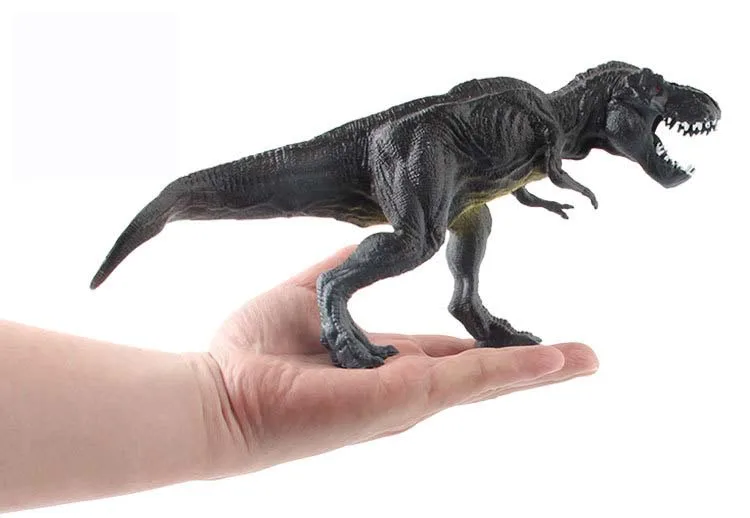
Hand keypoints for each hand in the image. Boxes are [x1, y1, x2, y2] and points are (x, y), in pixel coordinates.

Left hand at [206, 246, 598, 473]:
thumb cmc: (251, 352)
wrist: (219, 392)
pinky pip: (471, 379)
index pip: (445, 353)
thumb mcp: (311, 295)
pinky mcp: (404, 397)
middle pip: (479, 373)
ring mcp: (406, 396)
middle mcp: (400, 384)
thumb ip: (345, 269)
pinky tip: (556, 361)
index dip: (483, 346)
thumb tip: (371, 243)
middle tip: (580, 358)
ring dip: (538, 367)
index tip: (519, 338)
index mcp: (381, 361)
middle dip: (529, 364)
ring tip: (586, 359)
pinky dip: (516, 369)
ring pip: (487, 379)